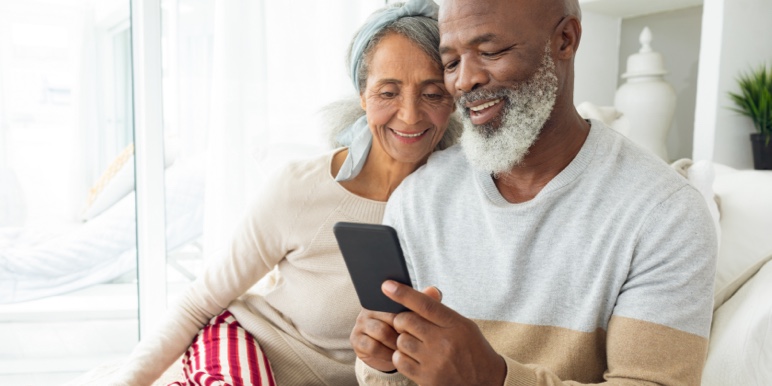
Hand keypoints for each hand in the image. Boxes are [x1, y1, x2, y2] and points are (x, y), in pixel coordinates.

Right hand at [350, 286, 442, 372]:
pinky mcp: (356, 340)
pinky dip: (386, 353)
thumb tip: (434, 290)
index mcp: (382, 299)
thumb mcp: (415, 318)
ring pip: (381, 332)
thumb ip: (425, 303)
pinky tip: (394, 355)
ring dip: (396, 342)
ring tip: (406, 348)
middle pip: (390, 317)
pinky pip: (372, 346)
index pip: (394, 301)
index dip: (408, 314)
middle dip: (404, 330)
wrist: (390, 355)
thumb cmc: (404, 332)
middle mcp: (369, 309)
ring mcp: (361, 324)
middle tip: (415, 339)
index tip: (417, 325)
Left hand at [384, 281, 505, 385]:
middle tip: (409, 326)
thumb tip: (415, 296)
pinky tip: (413, 357)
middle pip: (406, 321)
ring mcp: (435, 361)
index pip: (425, 304)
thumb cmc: (472, 349)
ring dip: (403, 341)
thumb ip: (441, 312)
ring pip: (401, 341)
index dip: (404, 293)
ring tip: (416, 345)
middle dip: (402, 321)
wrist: (487, 380)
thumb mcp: (463, 325)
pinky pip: (399, 361)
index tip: (387, 285)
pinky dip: (401, 357)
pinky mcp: (427, 378)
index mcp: (455, 324)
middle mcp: (444, 342)